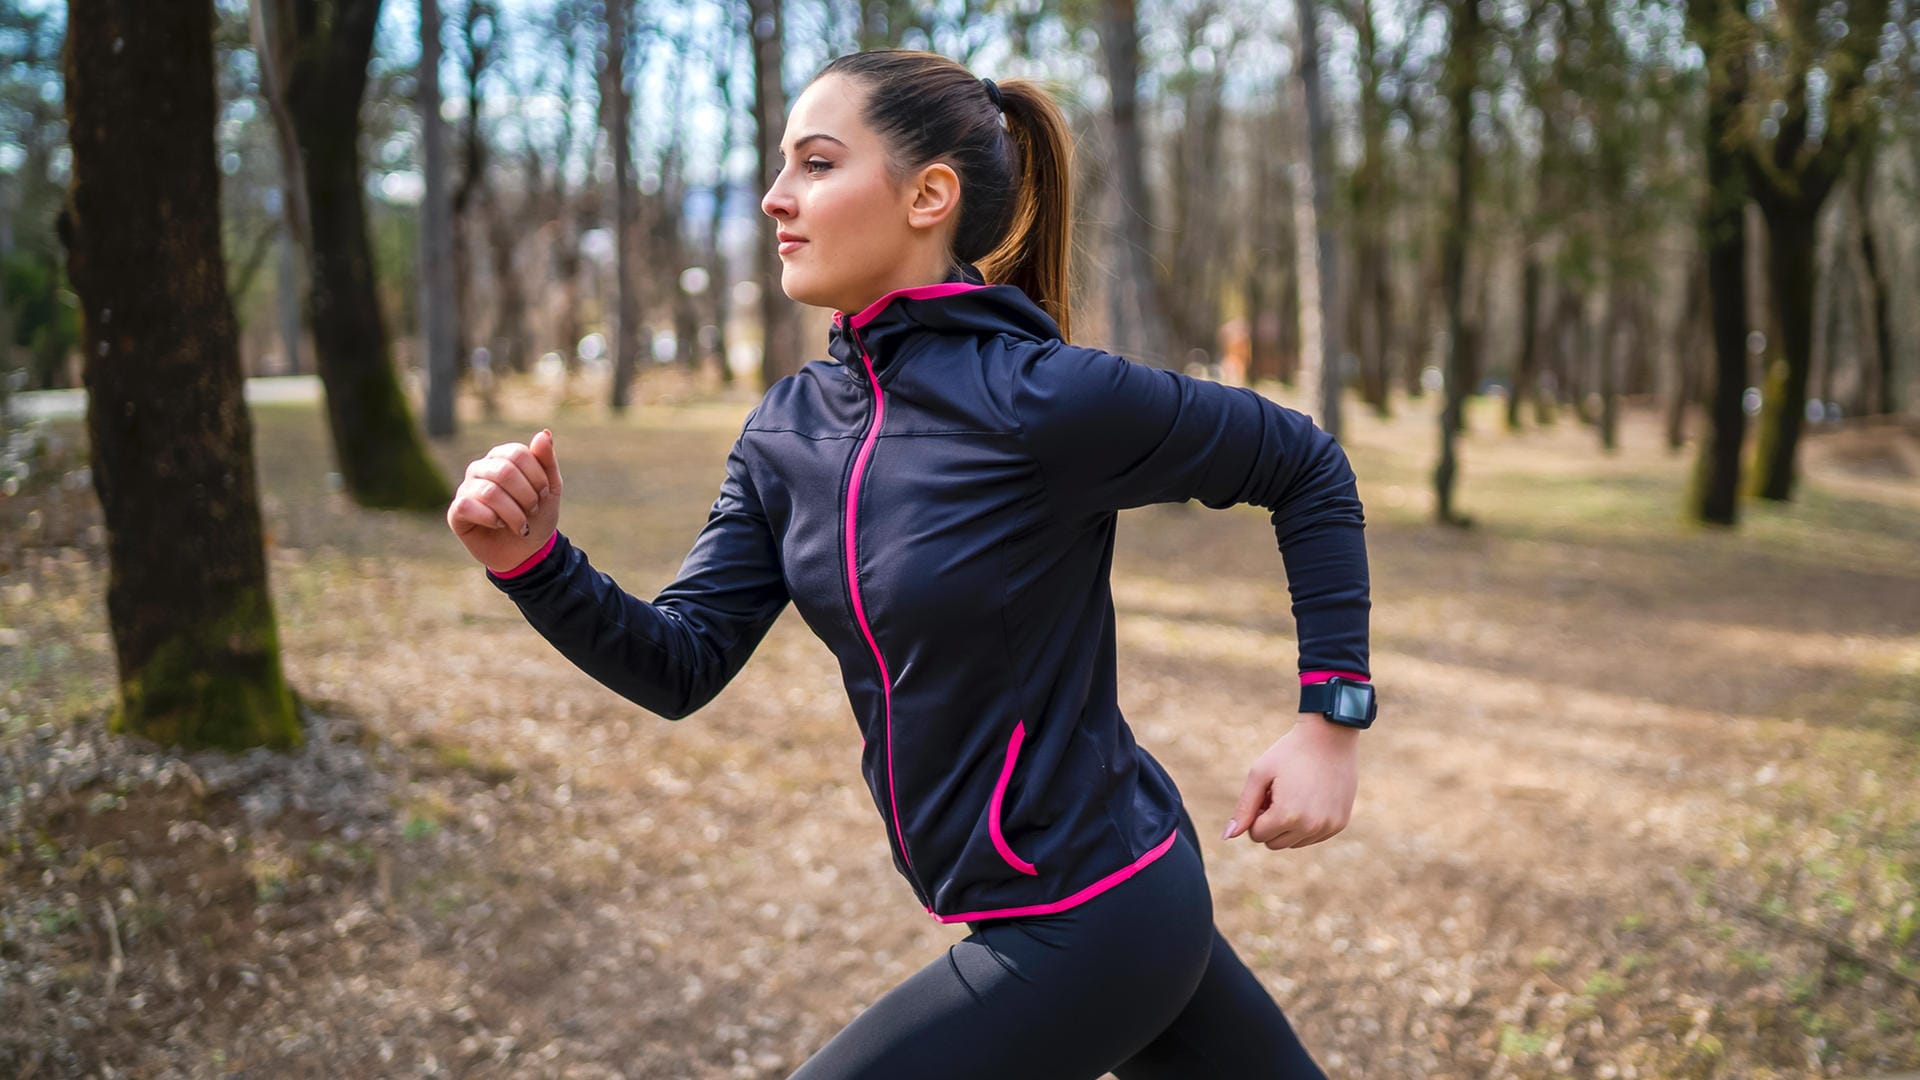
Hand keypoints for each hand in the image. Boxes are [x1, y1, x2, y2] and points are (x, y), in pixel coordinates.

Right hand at [448, 428, 562, 573]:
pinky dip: (491, 519)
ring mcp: (466, 489)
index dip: (536, 476)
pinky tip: (498, 525)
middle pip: (504, 471)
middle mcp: (480, 468)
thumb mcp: (550, 489)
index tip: (544, 494)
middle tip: (533, 510)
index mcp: (502, 457)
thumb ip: (546, 460)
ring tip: (520, 525)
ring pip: (488, 492)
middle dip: (526, 496)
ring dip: (513, 513)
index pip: (517, 453)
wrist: (527, 551)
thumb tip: (544, 433)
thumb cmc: (537, 516)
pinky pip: (467, 506)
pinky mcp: (456, 512)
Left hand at [1222, 714, 1359, 848]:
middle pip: (1274, 843)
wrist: (1330, 736)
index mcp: (1287, 815)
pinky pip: (1313, 837)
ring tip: (1294, 795)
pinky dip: (1307, 824)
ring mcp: (1328, 827)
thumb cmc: (1290, 752)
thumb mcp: (1260, 775)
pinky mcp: (1340, 823)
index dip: (1255, 814)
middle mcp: (1310, 826)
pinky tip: (1310, 798)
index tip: (1264, 793)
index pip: (1256, 835)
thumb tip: (1228, 836)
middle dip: (1270, 823)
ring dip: (1288, 825)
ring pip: (1294, 843)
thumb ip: (1243, 808)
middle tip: (1277, 794)